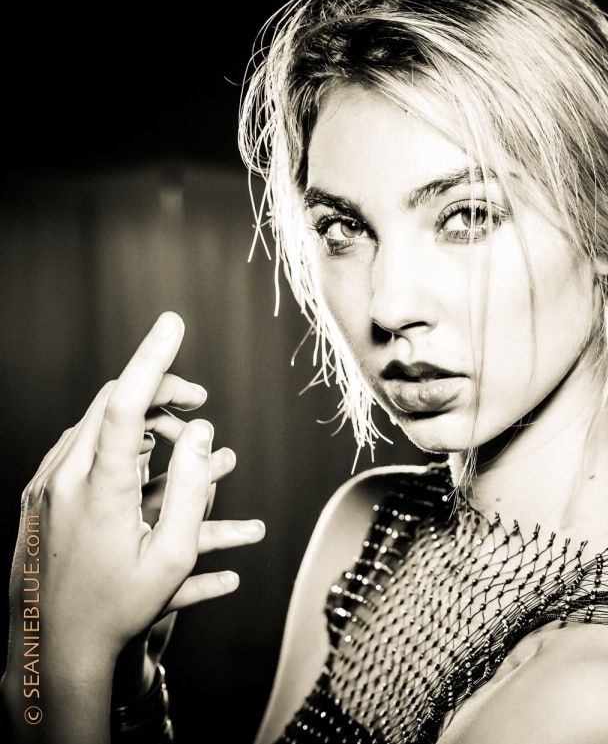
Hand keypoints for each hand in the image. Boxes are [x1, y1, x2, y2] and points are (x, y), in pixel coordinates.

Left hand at [8, 311, 264, 681]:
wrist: (53, 650)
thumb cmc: (120, 609)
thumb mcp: (175, 555)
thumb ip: (194, 486)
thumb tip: (202, 432)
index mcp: (98, 488)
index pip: (125, 401)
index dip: (154, 357)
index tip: (173, 323)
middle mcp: (62, 478)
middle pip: (111, 404)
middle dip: (161, 392)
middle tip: (202, 408)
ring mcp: (45, 487)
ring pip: (95, 425)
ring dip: (142, 421)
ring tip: (183, 445)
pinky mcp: (38, 499)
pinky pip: (80, 449)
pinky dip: (117, 443)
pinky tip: (144, 467)